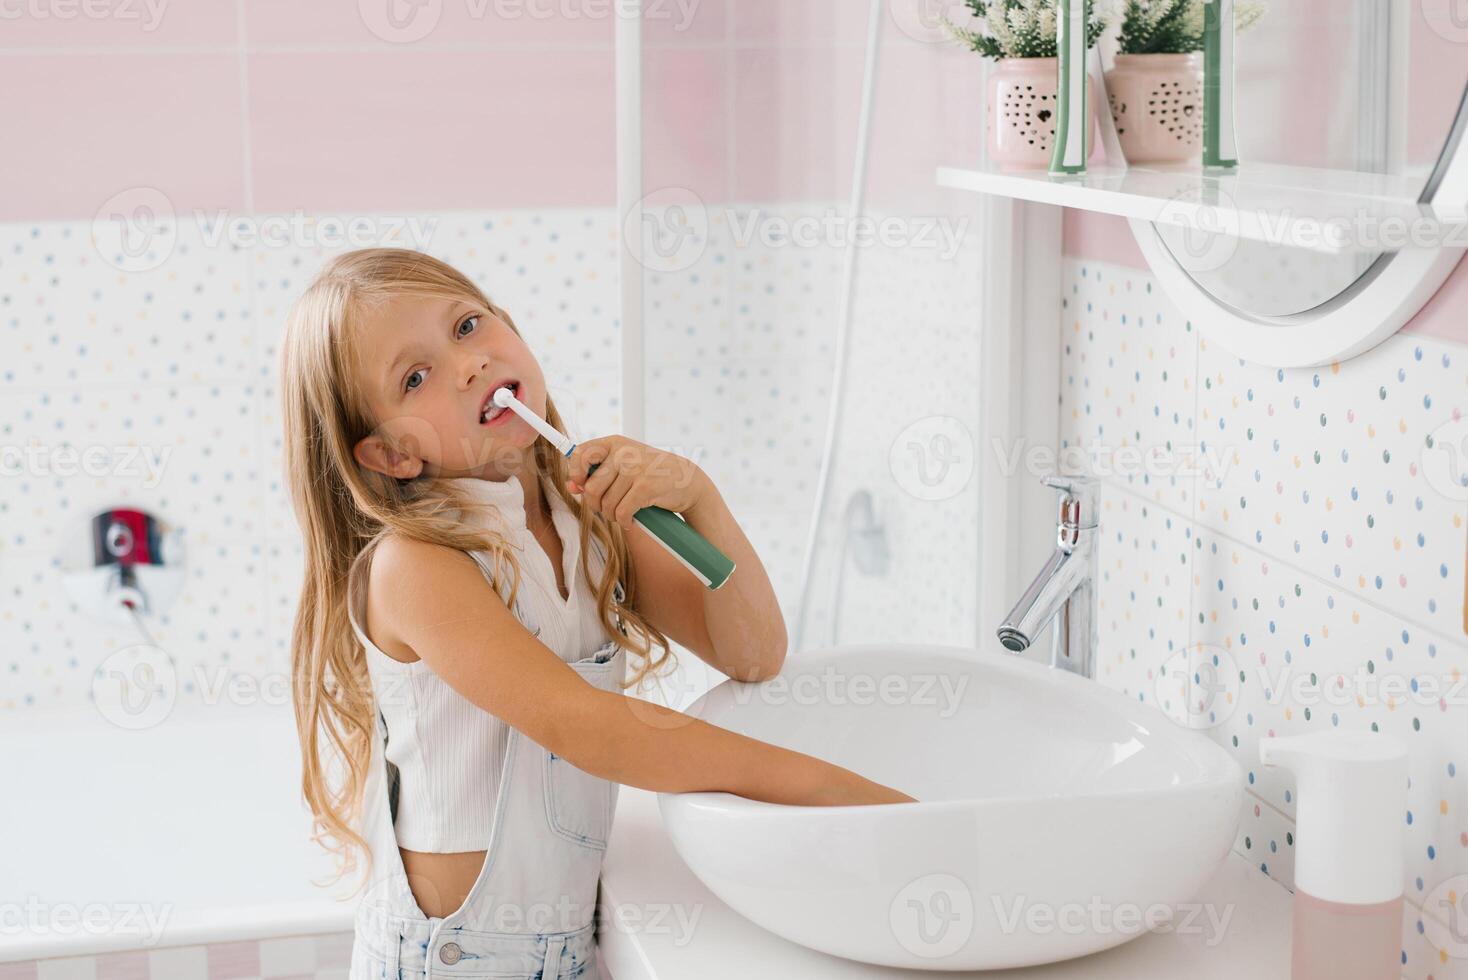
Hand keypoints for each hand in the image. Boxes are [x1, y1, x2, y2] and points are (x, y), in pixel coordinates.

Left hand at [565, 435, 709, 529]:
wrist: (687, 480)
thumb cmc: (650, 474)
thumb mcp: (623, 465)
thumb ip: (596, 473)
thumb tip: (571, 486)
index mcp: (614, 443)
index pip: (580, 454)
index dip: (575, 474)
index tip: (581, 486)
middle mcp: (623, 452)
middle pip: (591, 488)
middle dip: (596, 505)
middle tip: (609, 507)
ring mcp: (635, 468)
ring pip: (606, 504)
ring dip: (612, 515)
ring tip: (623, 513)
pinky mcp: (645, 486)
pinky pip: (622, 513)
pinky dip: (624, 522)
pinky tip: (631, 520)